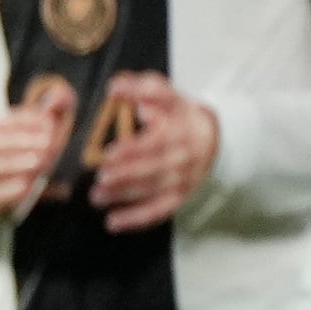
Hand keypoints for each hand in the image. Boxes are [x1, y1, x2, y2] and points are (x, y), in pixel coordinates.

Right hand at [0, 76, 75, 217]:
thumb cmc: (19, 159)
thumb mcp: (33, 136)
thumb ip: (51, 114)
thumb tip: (64, 92)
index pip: (9, 121)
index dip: (29, 121)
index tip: (51, 123)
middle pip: (1, 142)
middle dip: (26, 141)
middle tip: (50, 142)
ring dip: (20, 163)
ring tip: (41, 162)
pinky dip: (13, 190)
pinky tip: (29, 187)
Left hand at [90, 74, 221, 227]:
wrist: (213, 137)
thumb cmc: (178, 115)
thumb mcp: (167, 96)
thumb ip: (143, 87)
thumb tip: (116, 86)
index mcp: (181, 128)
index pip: (158, 141)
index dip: (135, 148)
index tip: (111, 152)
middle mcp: (185, 155)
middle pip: (155, 168)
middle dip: (126, 175)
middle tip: (100, 177)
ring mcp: (183, 178)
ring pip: (154, 190)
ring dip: (125, 196)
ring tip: (97, 197)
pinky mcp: (179, 196)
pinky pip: (159, 211)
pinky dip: (136, 220)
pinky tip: (113, 223)